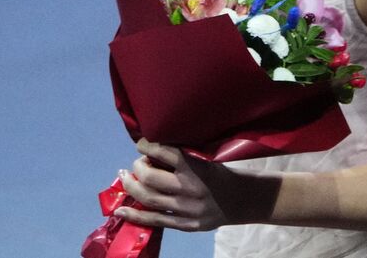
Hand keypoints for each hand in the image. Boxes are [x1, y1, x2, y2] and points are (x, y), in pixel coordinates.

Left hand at [115, 138, 262, 230]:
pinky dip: (134, 215)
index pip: (165, 152)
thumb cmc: (227, 174)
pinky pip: (154, 220)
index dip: (148, 146)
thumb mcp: (210, 159)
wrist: (246, 200)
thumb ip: (185, 159)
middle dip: (137, 168)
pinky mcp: (185, 224)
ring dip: (131, 187)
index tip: (141, 143)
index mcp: (198, 167)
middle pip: (150, 178)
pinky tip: (120, 211)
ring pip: (148, 199)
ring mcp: (186, 209)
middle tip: (136, 163)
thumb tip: (155, 154)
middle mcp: (190, 188)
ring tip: (124, 179)